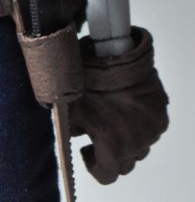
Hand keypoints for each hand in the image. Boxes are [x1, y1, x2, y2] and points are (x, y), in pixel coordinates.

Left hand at [69, 27, 168, 183]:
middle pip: (124, 163)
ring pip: (139, 147)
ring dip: (127, 140)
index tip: (87, 150)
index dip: (94, 165)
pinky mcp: (160, 117)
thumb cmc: (90, 83)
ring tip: (114, 119)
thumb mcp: (72, 107)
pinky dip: (140, 125)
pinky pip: (150, 130)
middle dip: (111, 153)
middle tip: (99, 133)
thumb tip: (70, 136)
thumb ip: (70, 129)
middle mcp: (136, 144)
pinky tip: (127, 109)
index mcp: (114, 147)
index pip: (106, 175)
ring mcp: (151, 131)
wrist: (114, 56)